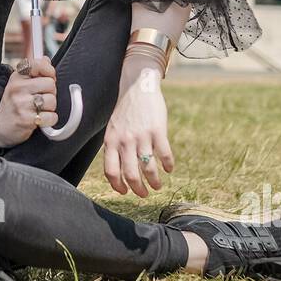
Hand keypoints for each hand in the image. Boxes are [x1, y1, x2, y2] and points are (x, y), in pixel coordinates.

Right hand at [0, 55, 56, 147]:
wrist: (0, 126)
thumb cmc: (13, 103)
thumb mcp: (19, 84)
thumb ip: (34, 71)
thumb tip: (47, 60)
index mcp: (17, 77)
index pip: (38, 64)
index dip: (49, 71)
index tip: (48, 77)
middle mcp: (17, 88)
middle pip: (50, 84)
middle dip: (50, 92)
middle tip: (41, 97)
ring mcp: (21, 104)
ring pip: (52, 100)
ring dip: (50, 107)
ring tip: (39, 109)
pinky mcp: (26, 120)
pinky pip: (51, 117)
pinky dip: (50, 119)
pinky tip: (40, 118)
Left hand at [103, 66, 173, 196]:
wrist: (137, 87)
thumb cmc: (125, 111)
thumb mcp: (113, 129)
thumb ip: (114, 148)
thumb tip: (119, 173)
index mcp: (111, 141)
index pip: (111, 171)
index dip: (118, 186)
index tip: (125, 192)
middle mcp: (125, 141)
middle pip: (131, 174)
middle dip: (139, 189)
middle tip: (144, 194)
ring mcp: (142, 136)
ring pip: (149, 168)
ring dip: (154, 182)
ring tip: (158, 185)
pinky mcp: (158, 130)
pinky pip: (164, 154)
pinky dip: (168, 165)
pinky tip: (169, 168)